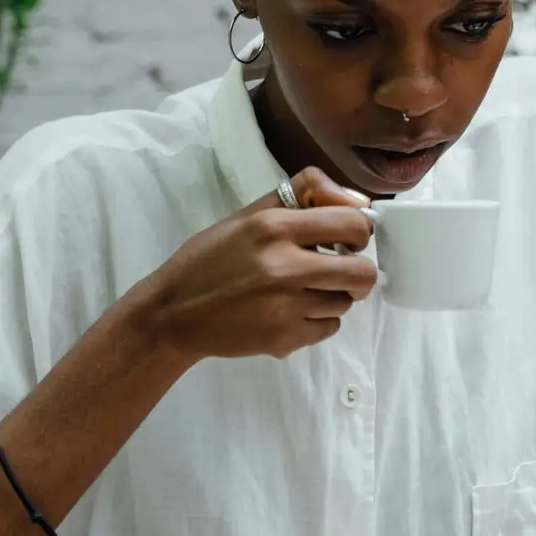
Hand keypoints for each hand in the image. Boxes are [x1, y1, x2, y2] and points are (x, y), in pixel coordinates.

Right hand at [138, 167, 377, 363]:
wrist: (173, 313)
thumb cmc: (209, 260)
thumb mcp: (248, 215)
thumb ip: (302, 197)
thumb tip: (359, 201)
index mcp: (274, 227)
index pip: (353, 223)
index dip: (359, 231)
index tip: (347, 239)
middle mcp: (284, 265)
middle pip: (362, 272)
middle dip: (357, 271)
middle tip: (338, 271)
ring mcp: (286, 306)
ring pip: (345, 302)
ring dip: (332, 297)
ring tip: (301, 293)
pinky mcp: (284, 338)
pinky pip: (329, 328)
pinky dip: (317, 322)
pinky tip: (291, 313)